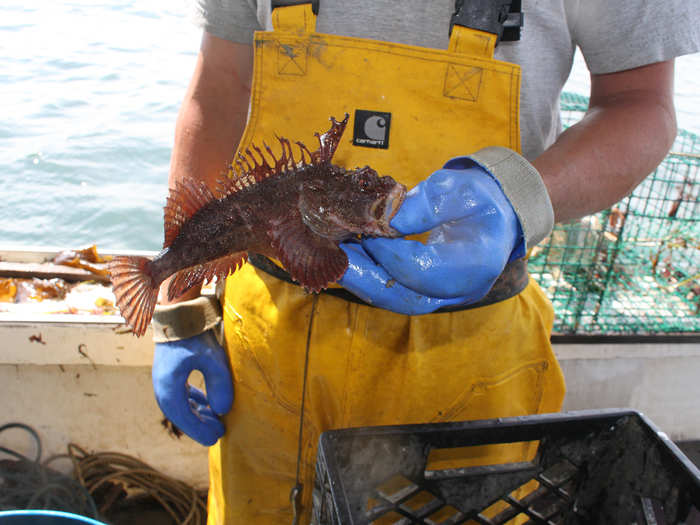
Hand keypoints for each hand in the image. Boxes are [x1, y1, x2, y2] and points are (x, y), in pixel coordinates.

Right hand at [152, 330, 233, 445]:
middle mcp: (162, 387)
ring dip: (197, 414)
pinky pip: (181, 395)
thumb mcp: (212, 358)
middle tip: (219, 433)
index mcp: (168, 387)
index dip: (199, 429)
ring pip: (181, 405)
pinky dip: (194, 402)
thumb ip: (219, 383)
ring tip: (217, 420)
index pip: (183, 417)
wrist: (179, 312)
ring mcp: (164, 380)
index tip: (215, 438)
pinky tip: (207, 405)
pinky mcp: (170, 373)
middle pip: (180, 414)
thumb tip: (223, 410)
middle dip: (199, 425)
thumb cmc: (194, 335)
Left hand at [339, 156, 524, 313]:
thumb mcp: (460, 187)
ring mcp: (446, 296)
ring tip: (337, 258)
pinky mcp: (431, 293)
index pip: (425, 270)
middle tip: (337, 259)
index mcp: (477, 263)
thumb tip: (387, 221)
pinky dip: (374, 278)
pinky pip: (399, 292)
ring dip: (365, 280)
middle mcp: (462, 290)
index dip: (391, 254)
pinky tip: (353, 258)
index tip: (369, 232)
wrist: (497, 214)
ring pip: (399, 299)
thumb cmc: (480, 198)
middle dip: (367, 280)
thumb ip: (426, 203)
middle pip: (408, 299)